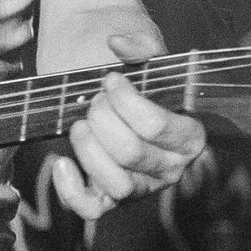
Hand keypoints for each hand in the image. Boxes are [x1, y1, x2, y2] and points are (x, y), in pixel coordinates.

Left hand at [52, 58, 207, 223]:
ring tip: (79, 124)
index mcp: (189, 135)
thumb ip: (140, 42)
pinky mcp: (106, 196)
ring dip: (89, 150)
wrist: (101, 79)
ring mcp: (139, 186)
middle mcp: (169, 167)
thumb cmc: (128, 65)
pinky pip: (91, 208)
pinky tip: (61, 162)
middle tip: (94, 101)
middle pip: (131, 153)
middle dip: (103, 120)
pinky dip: (71, 190)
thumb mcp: (143, 46)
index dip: (127, 103)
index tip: (110, 79)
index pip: (157, 128)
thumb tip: (119, 43)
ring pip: (116, 185)